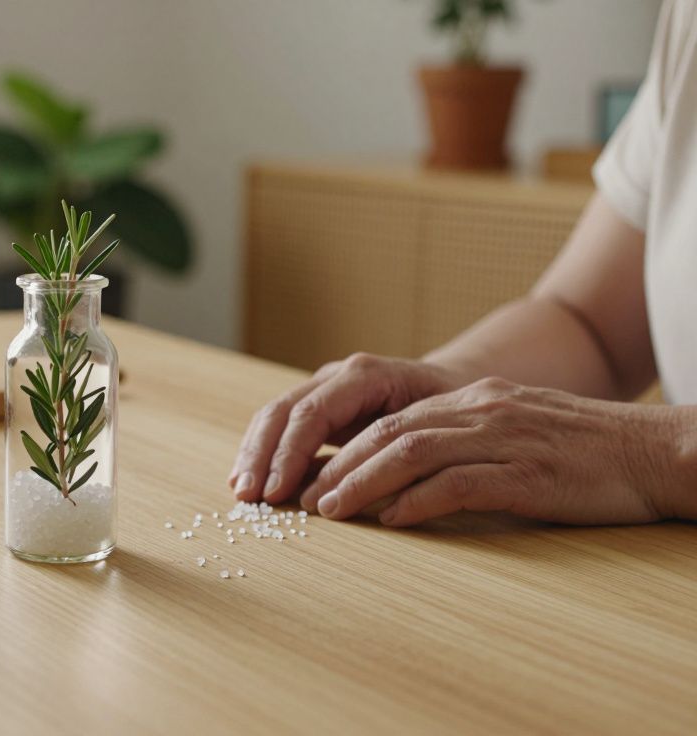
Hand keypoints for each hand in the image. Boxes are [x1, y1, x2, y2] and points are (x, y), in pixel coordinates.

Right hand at [229, 353, 469, 503]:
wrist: (454, 385)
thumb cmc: (452, 409)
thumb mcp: (439, 425)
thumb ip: (402, 448)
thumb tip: (365, 488)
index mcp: (365, 375)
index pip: (312, 413)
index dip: (289, 454)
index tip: (275, 492)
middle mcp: (337, 376)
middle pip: (283, 412)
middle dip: (261, 456)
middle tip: (248, 496)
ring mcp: (323, 387)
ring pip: (274, 416)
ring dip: (254, 455)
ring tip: (241, 493)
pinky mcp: (318, 406)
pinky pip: (280, 425)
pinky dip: (262, 453)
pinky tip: (251, 481)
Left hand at [303, 377, 690, 525]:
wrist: (652, 452)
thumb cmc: (580, 453)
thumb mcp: (511, 433)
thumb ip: (462, 444)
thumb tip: (403, 482)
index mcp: (472, 400)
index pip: (389, 419)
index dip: (343, 448)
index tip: (310, 476)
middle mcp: (480, 411)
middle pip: (388, 431)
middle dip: (337, 464)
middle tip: (301, 497)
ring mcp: (503, 439)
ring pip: (411, 452)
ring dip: (362, 482)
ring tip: (330, 510)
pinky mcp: (526, 474)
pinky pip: (458, 483)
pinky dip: (417, 501)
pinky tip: (391, 520)